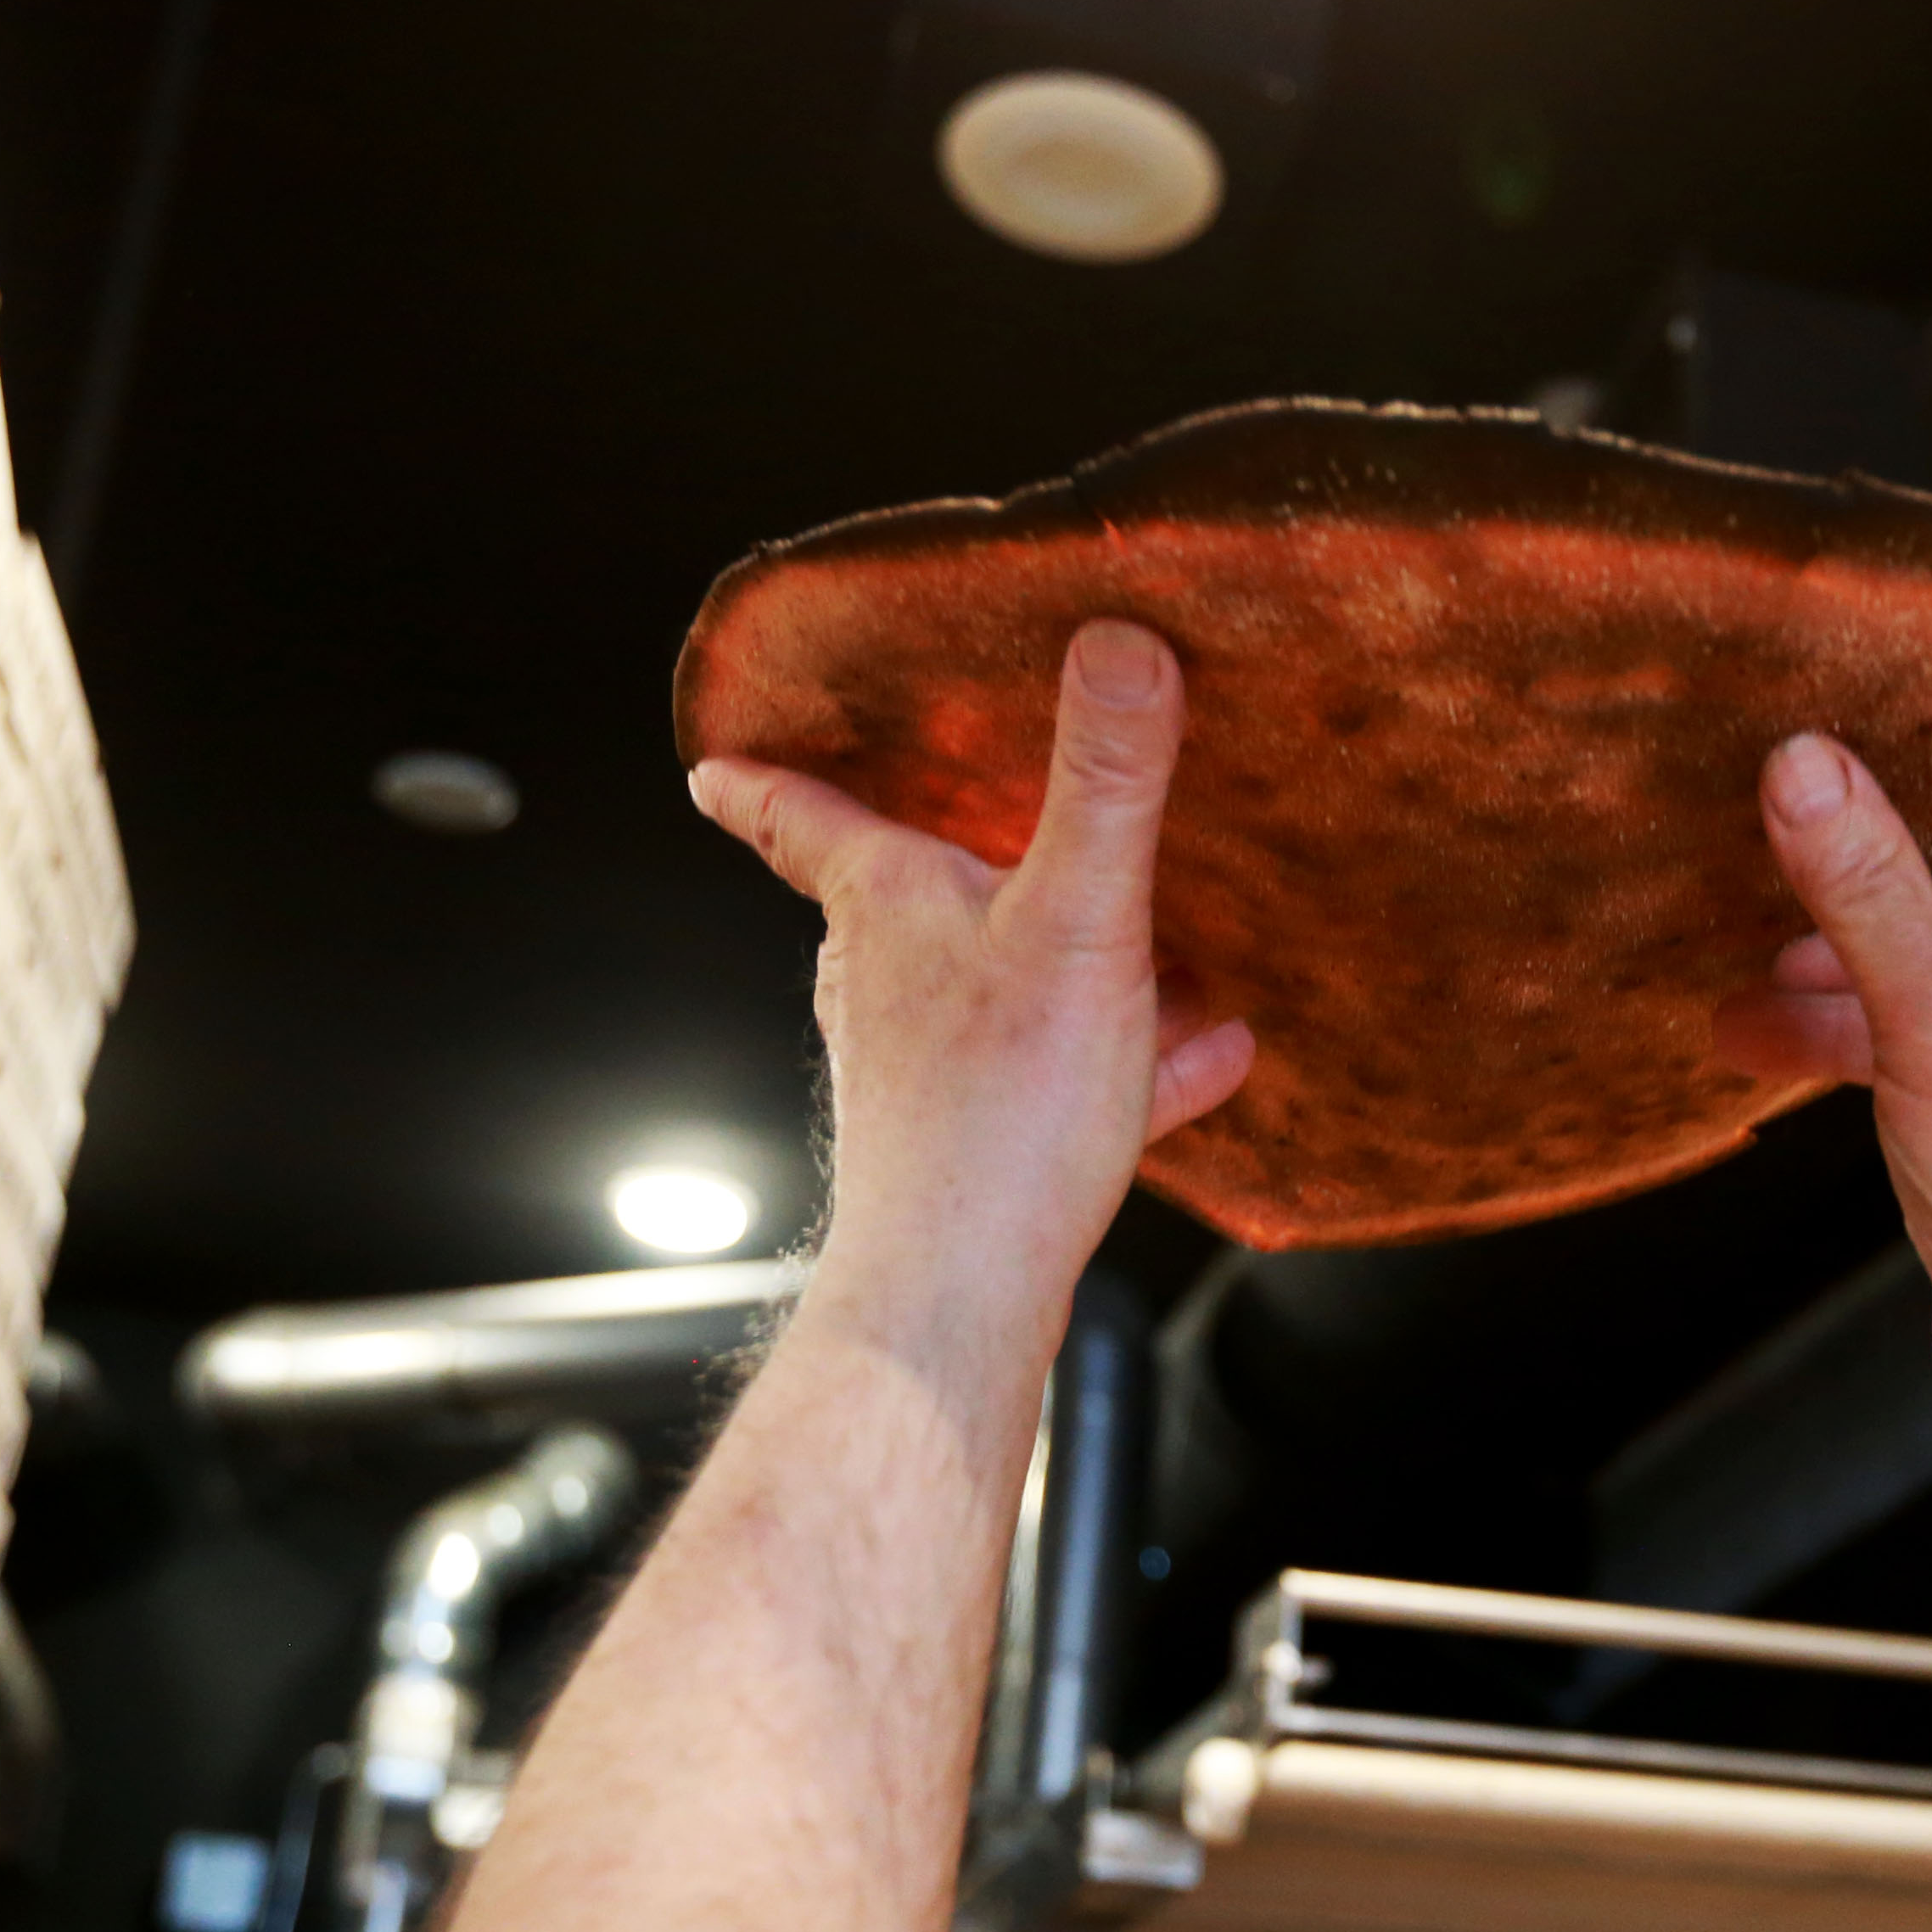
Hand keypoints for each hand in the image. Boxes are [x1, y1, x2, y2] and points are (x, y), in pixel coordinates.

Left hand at [690, 622, 1254, 1397]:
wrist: (964, 1289)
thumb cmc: (994, 1114)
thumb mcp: (1075, 917)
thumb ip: (1105, 780)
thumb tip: (1118, 642)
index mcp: (888, 907)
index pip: (800, 817)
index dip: (761, 779)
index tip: (714, 764)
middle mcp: (890, 979)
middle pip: (900, 894)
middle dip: (942, 855)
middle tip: (967, 814)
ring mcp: (934, 1065)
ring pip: (995, 983)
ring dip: (1067, 955)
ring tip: (1156, 934)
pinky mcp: (993, 1139)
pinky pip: (1074, 1070)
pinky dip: (1138, 1053)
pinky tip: (1217, 1048)